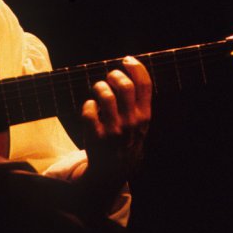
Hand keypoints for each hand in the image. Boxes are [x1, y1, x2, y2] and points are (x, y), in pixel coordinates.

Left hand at [78, 55, 151, 205]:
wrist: (113, 172)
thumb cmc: (126, 141)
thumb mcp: (140, 125)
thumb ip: (139, 103)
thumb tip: (130, 71)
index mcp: (144, 116)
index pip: (145, 85)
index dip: (136, 67)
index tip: (127, 60)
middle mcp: (131, 122)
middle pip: (124, 86)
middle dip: (114, 75)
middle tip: (109, 77)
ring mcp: (114, 130)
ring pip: (106, 95)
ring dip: (99, 87)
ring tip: (98, 89)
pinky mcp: (97, 136)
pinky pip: (89, 110)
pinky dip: (87, 105)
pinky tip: (90, 108)